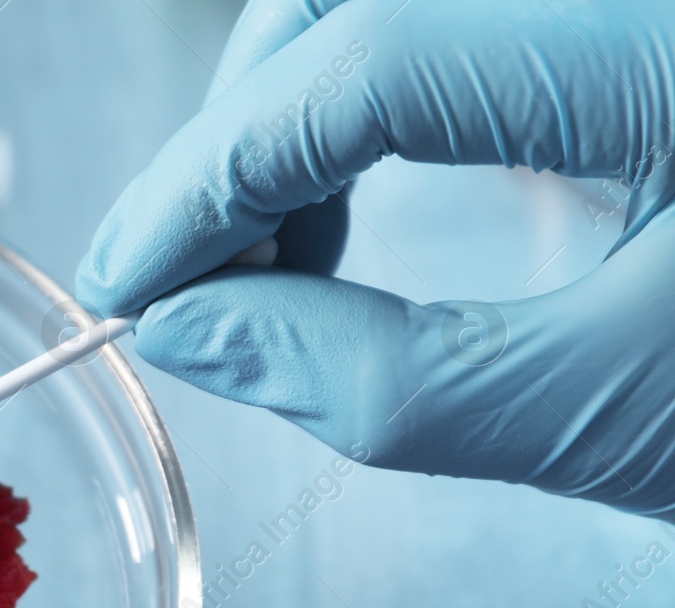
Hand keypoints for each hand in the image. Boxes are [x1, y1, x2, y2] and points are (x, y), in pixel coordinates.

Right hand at [78, 0, 674, 516]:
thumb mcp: (613, 418)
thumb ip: (375, 382)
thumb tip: (192, 330)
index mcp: (668, 49)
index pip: (372, 60)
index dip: (216, 175)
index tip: (134, 280)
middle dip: (245, 128)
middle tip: (191, 276)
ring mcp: (621, 12)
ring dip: (296, 109)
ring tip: (274, 261)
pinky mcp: (612, 38)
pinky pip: (448, 24)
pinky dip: (367, 102)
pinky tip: (349, 207)